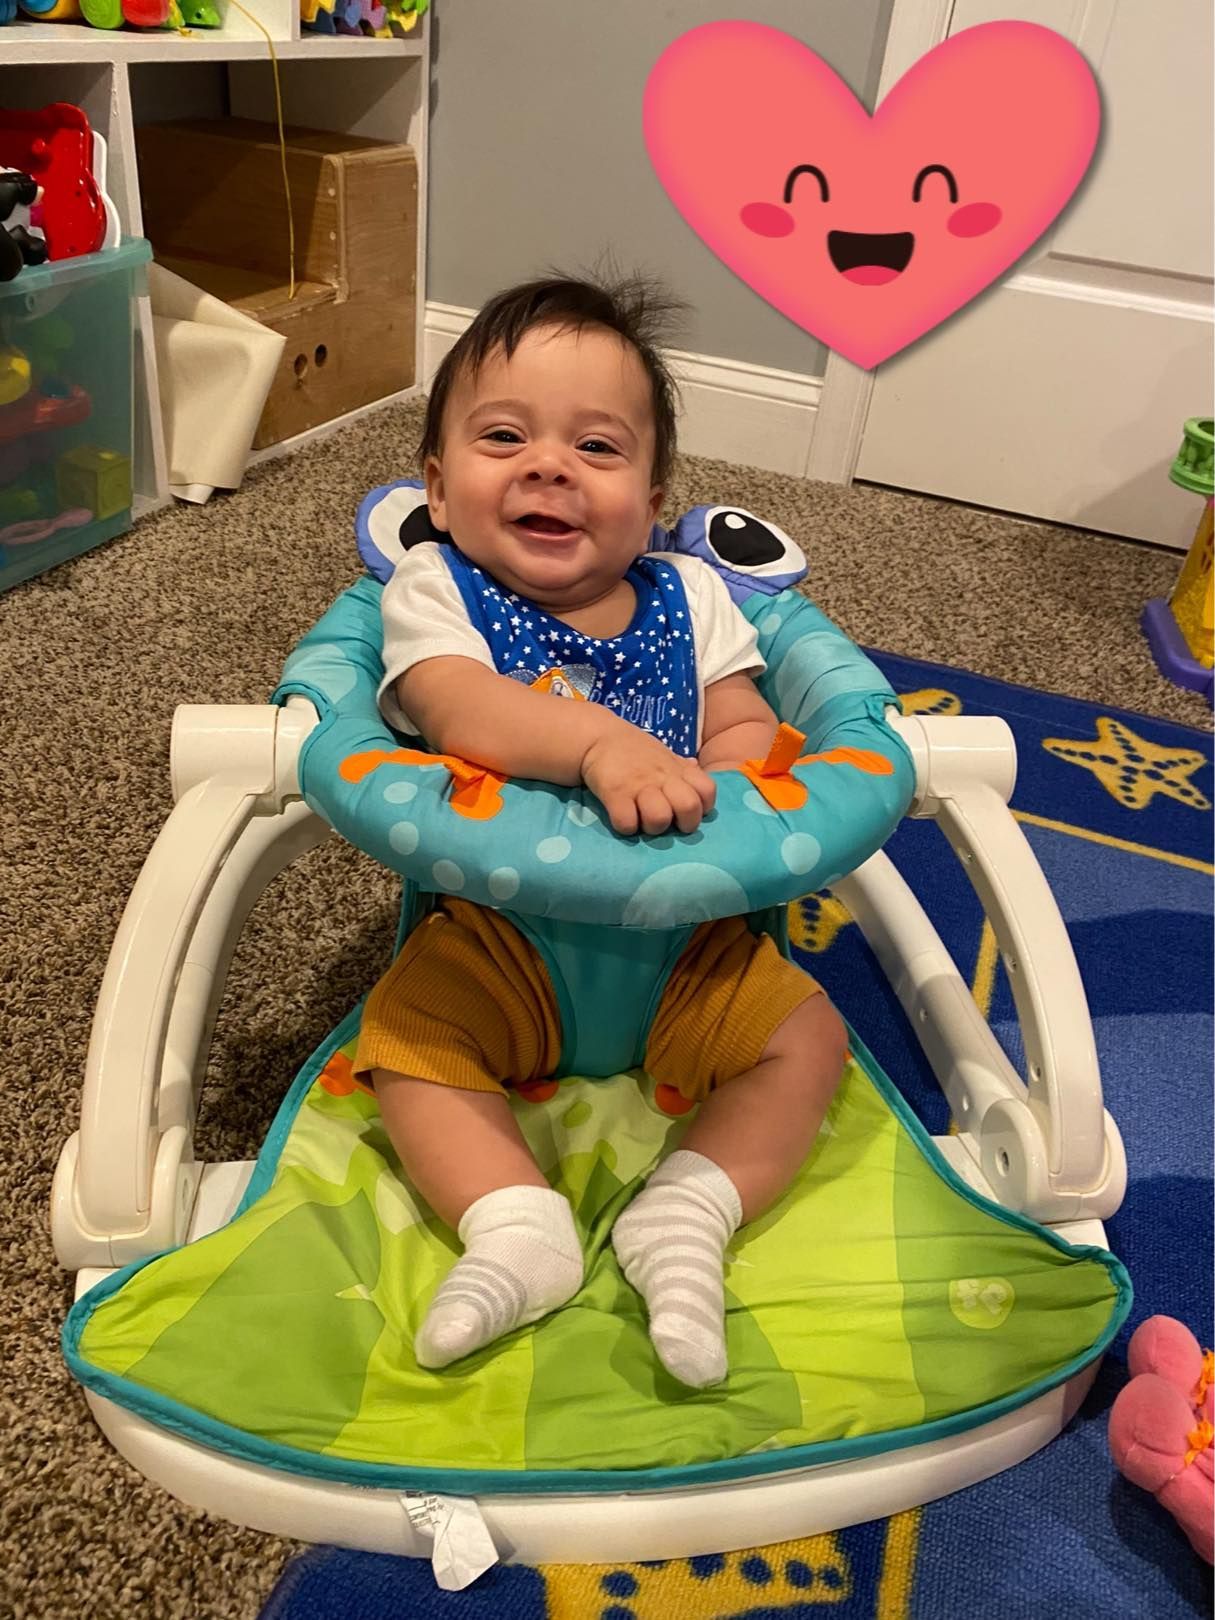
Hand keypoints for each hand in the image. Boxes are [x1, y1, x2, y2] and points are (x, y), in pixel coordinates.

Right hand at [582, 729, 716, 835]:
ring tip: (643, 820)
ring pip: (659, 819)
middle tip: (669, 821)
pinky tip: (623, 818)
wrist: (599, 737)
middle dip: (683, 823)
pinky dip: (626, 827)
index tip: (687, 809)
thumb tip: (697, 769)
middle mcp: (662, 777)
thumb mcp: (664, 754)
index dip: (702, 806)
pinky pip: (627, 822)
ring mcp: (639, 785)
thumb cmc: (635, 751)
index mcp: (678, 770)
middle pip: (689, 807)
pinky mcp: (614, 793)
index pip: (707, 791)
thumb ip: (682, 766)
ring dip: (652, 827)